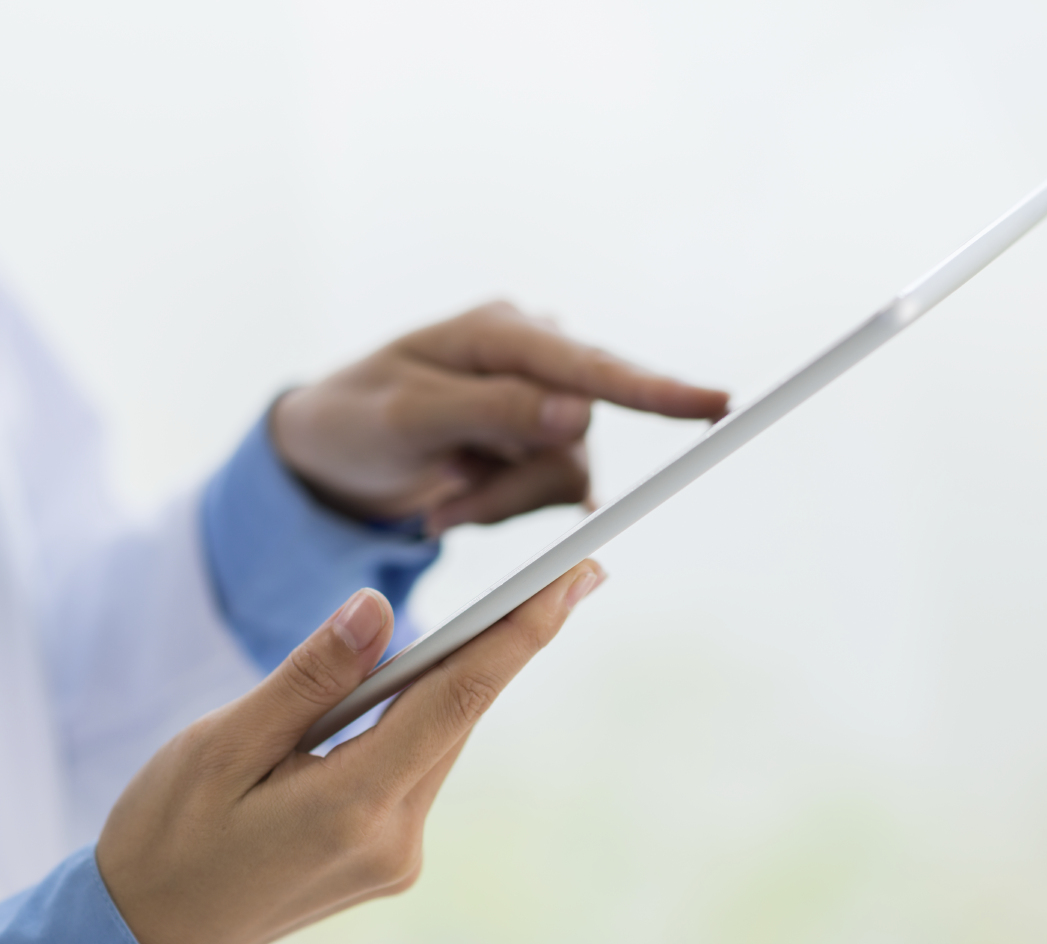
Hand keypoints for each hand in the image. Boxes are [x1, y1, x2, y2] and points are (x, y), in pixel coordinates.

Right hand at [95, 560, 606, 943]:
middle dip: (509, 639)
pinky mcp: (386, 863)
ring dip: (456, 679)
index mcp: (353, 807)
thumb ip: (308, 678)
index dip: (523, 629)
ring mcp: (395, 859)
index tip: (577, 574)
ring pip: (440, 741)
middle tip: (567, 570)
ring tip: (498, 609)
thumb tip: (379, 608)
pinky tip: (411, 684)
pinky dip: (418, 720)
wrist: (143, 942)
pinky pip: (415, 769)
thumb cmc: (164, 837)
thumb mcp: (219, 746)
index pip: (459, 697)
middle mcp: (394, 840)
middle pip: (461, 715)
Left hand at [270, 301, 728, 535]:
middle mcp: (533, 358)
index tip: (718, 404)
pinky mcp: (540, 448)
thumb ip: (490, 411)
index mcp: (499, 331)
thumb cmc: (354, 418)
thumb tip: (579, 414)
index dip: (654, 389)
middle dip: (511, 484)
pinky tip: (451, 500)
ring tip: (437, 504)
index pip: (587, 365)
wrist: (328, 454)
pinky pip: (551, 496)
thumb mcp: (405, 417)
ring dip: (498, 504)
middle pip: (576, 434)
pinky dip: (499, 510)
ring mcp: (541, 405)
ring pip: (564, 475)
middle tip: (443, 508)